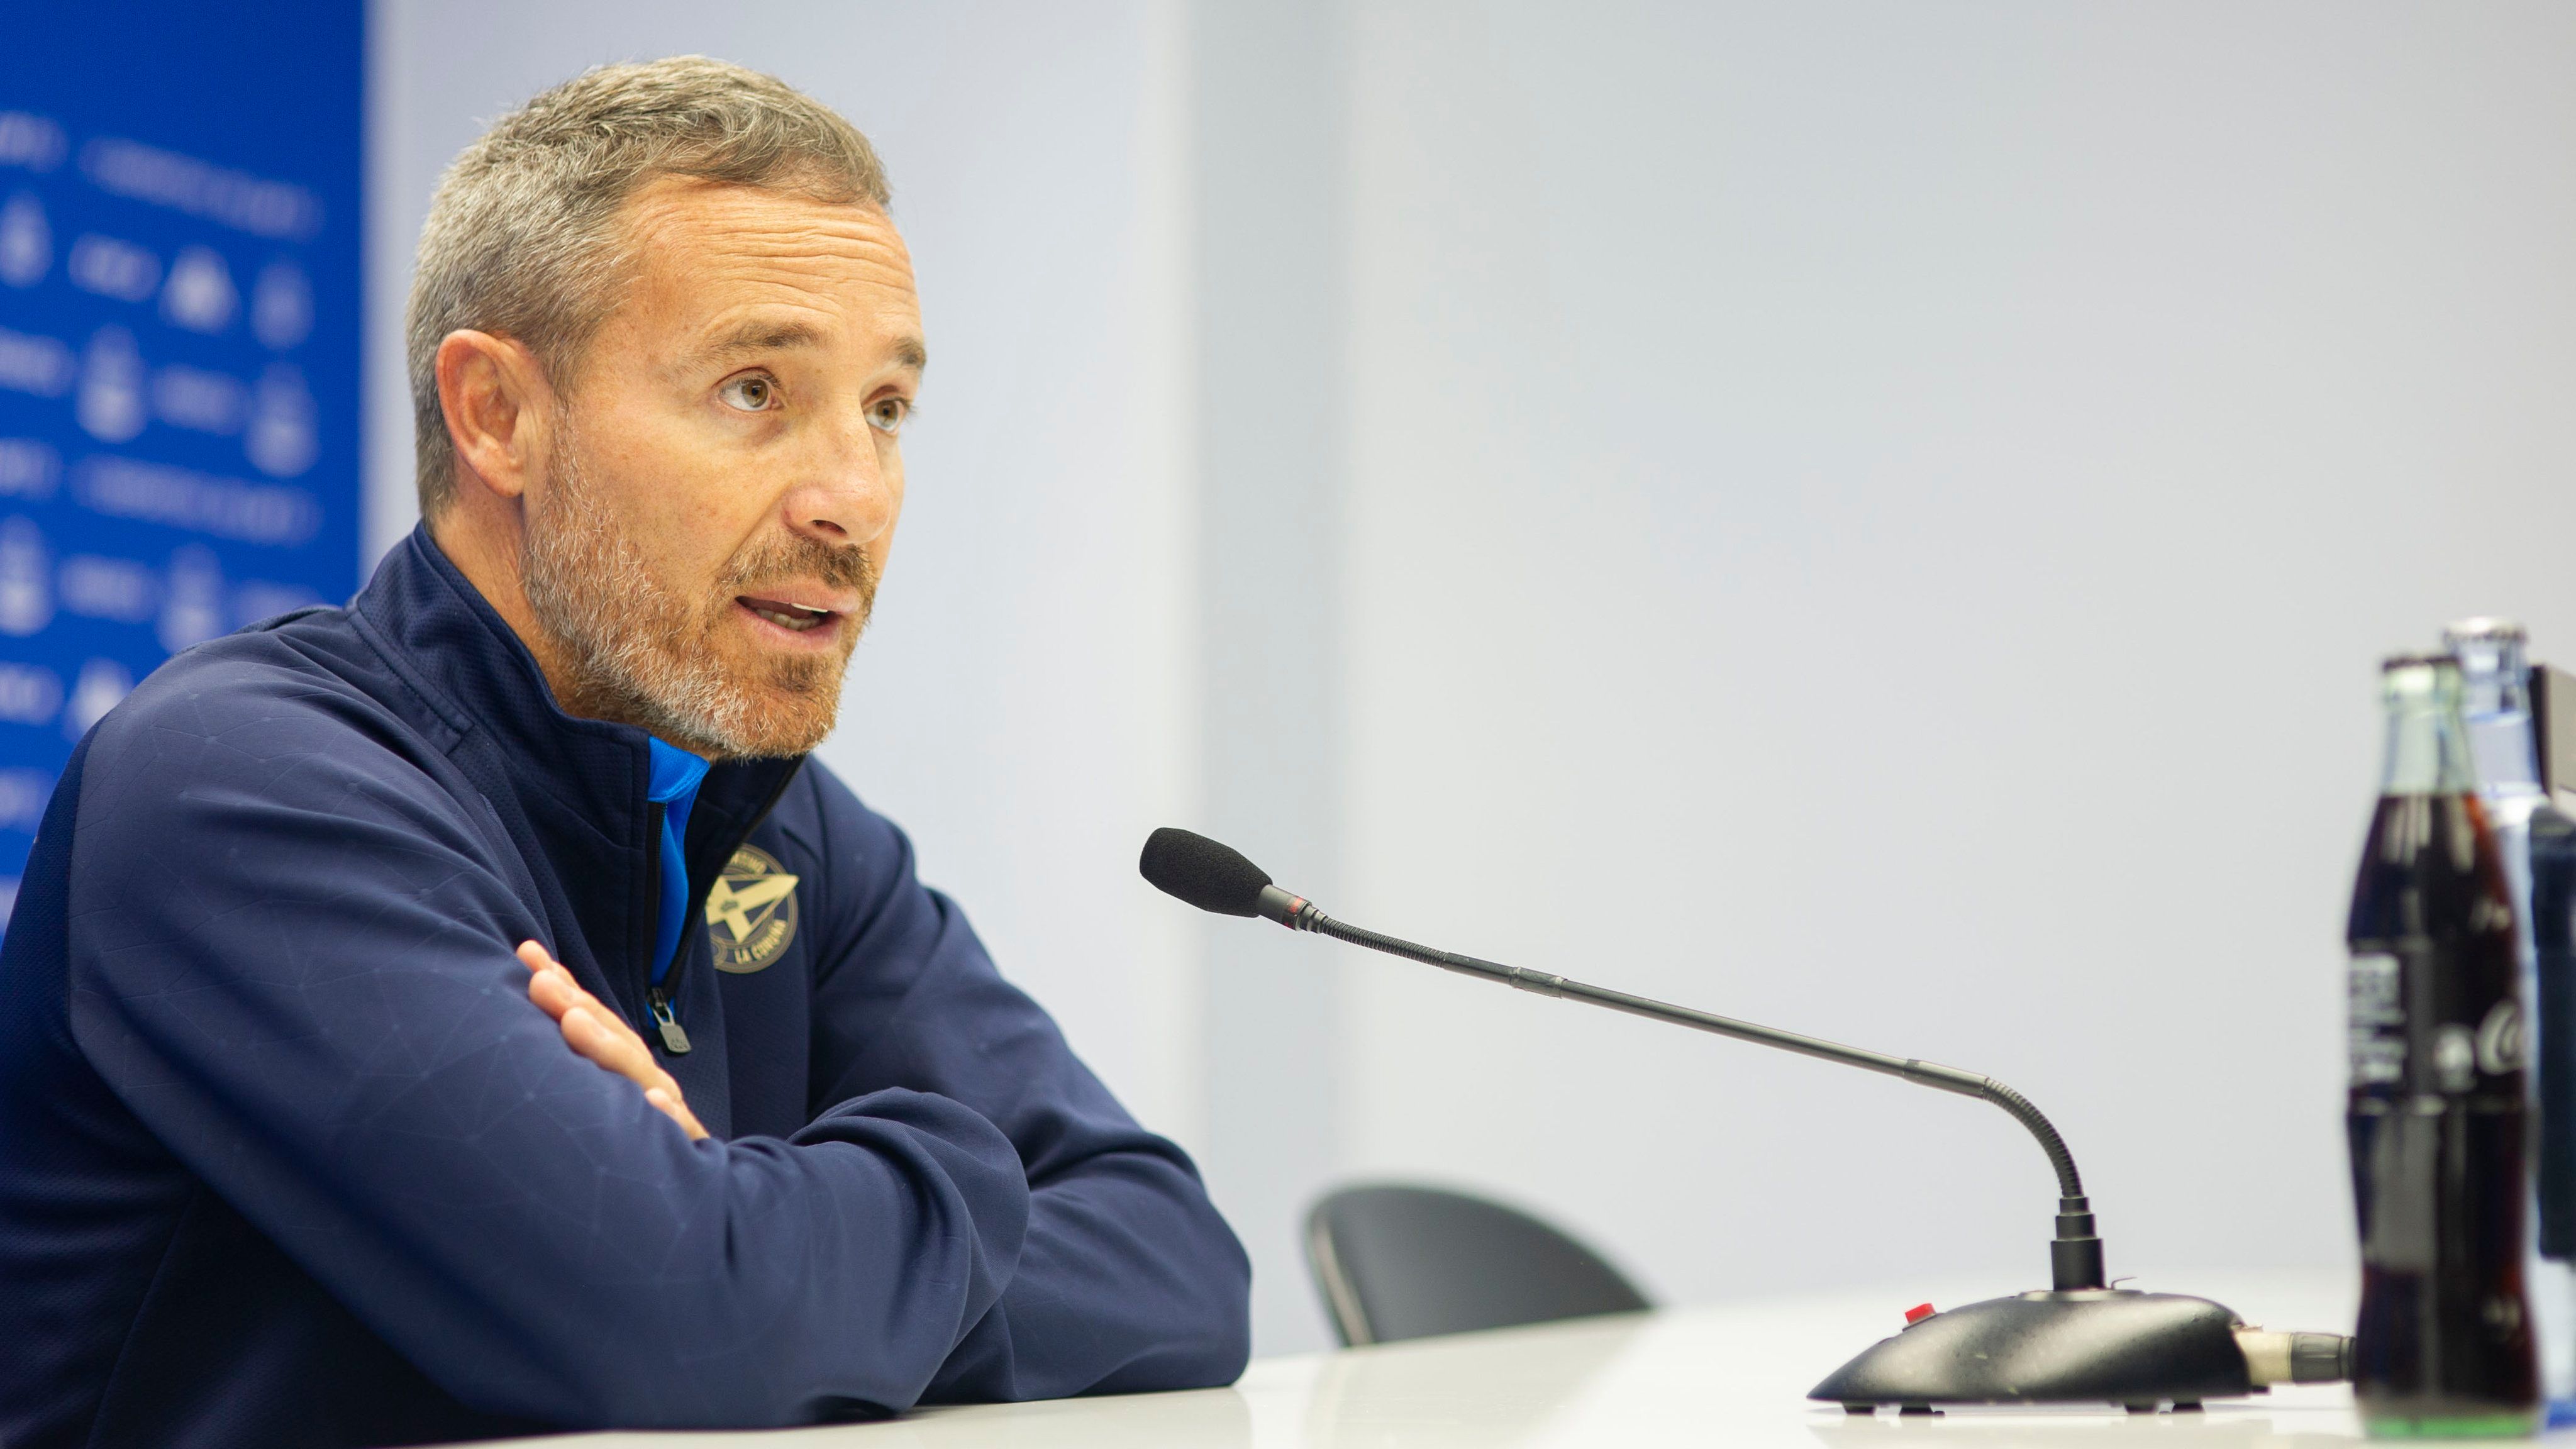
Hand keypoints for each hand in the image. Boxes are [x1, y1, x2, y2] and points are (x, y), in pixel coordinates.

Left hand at [519, 940, 708, 1140]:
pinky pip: (675, 1131)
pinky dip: (664, 1114)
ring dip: (606, 1047)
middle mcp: (644, 1083)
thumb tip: (531, 997)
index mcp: (621, 1068)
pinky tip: (652, 1100)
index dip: (562, 986)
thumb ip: (575, 1057)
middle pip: (610, 1040)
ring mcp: (665, 1113)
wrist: (689, 1199)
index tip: (527, 953)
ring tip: (573, 1021)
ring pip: (637, 1076)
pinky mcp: (683, 1148)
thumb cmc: (627, 1143)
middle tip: (538, 982)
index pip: (590, 1019)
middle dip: (573, 1006)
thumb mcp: (599, 1099)